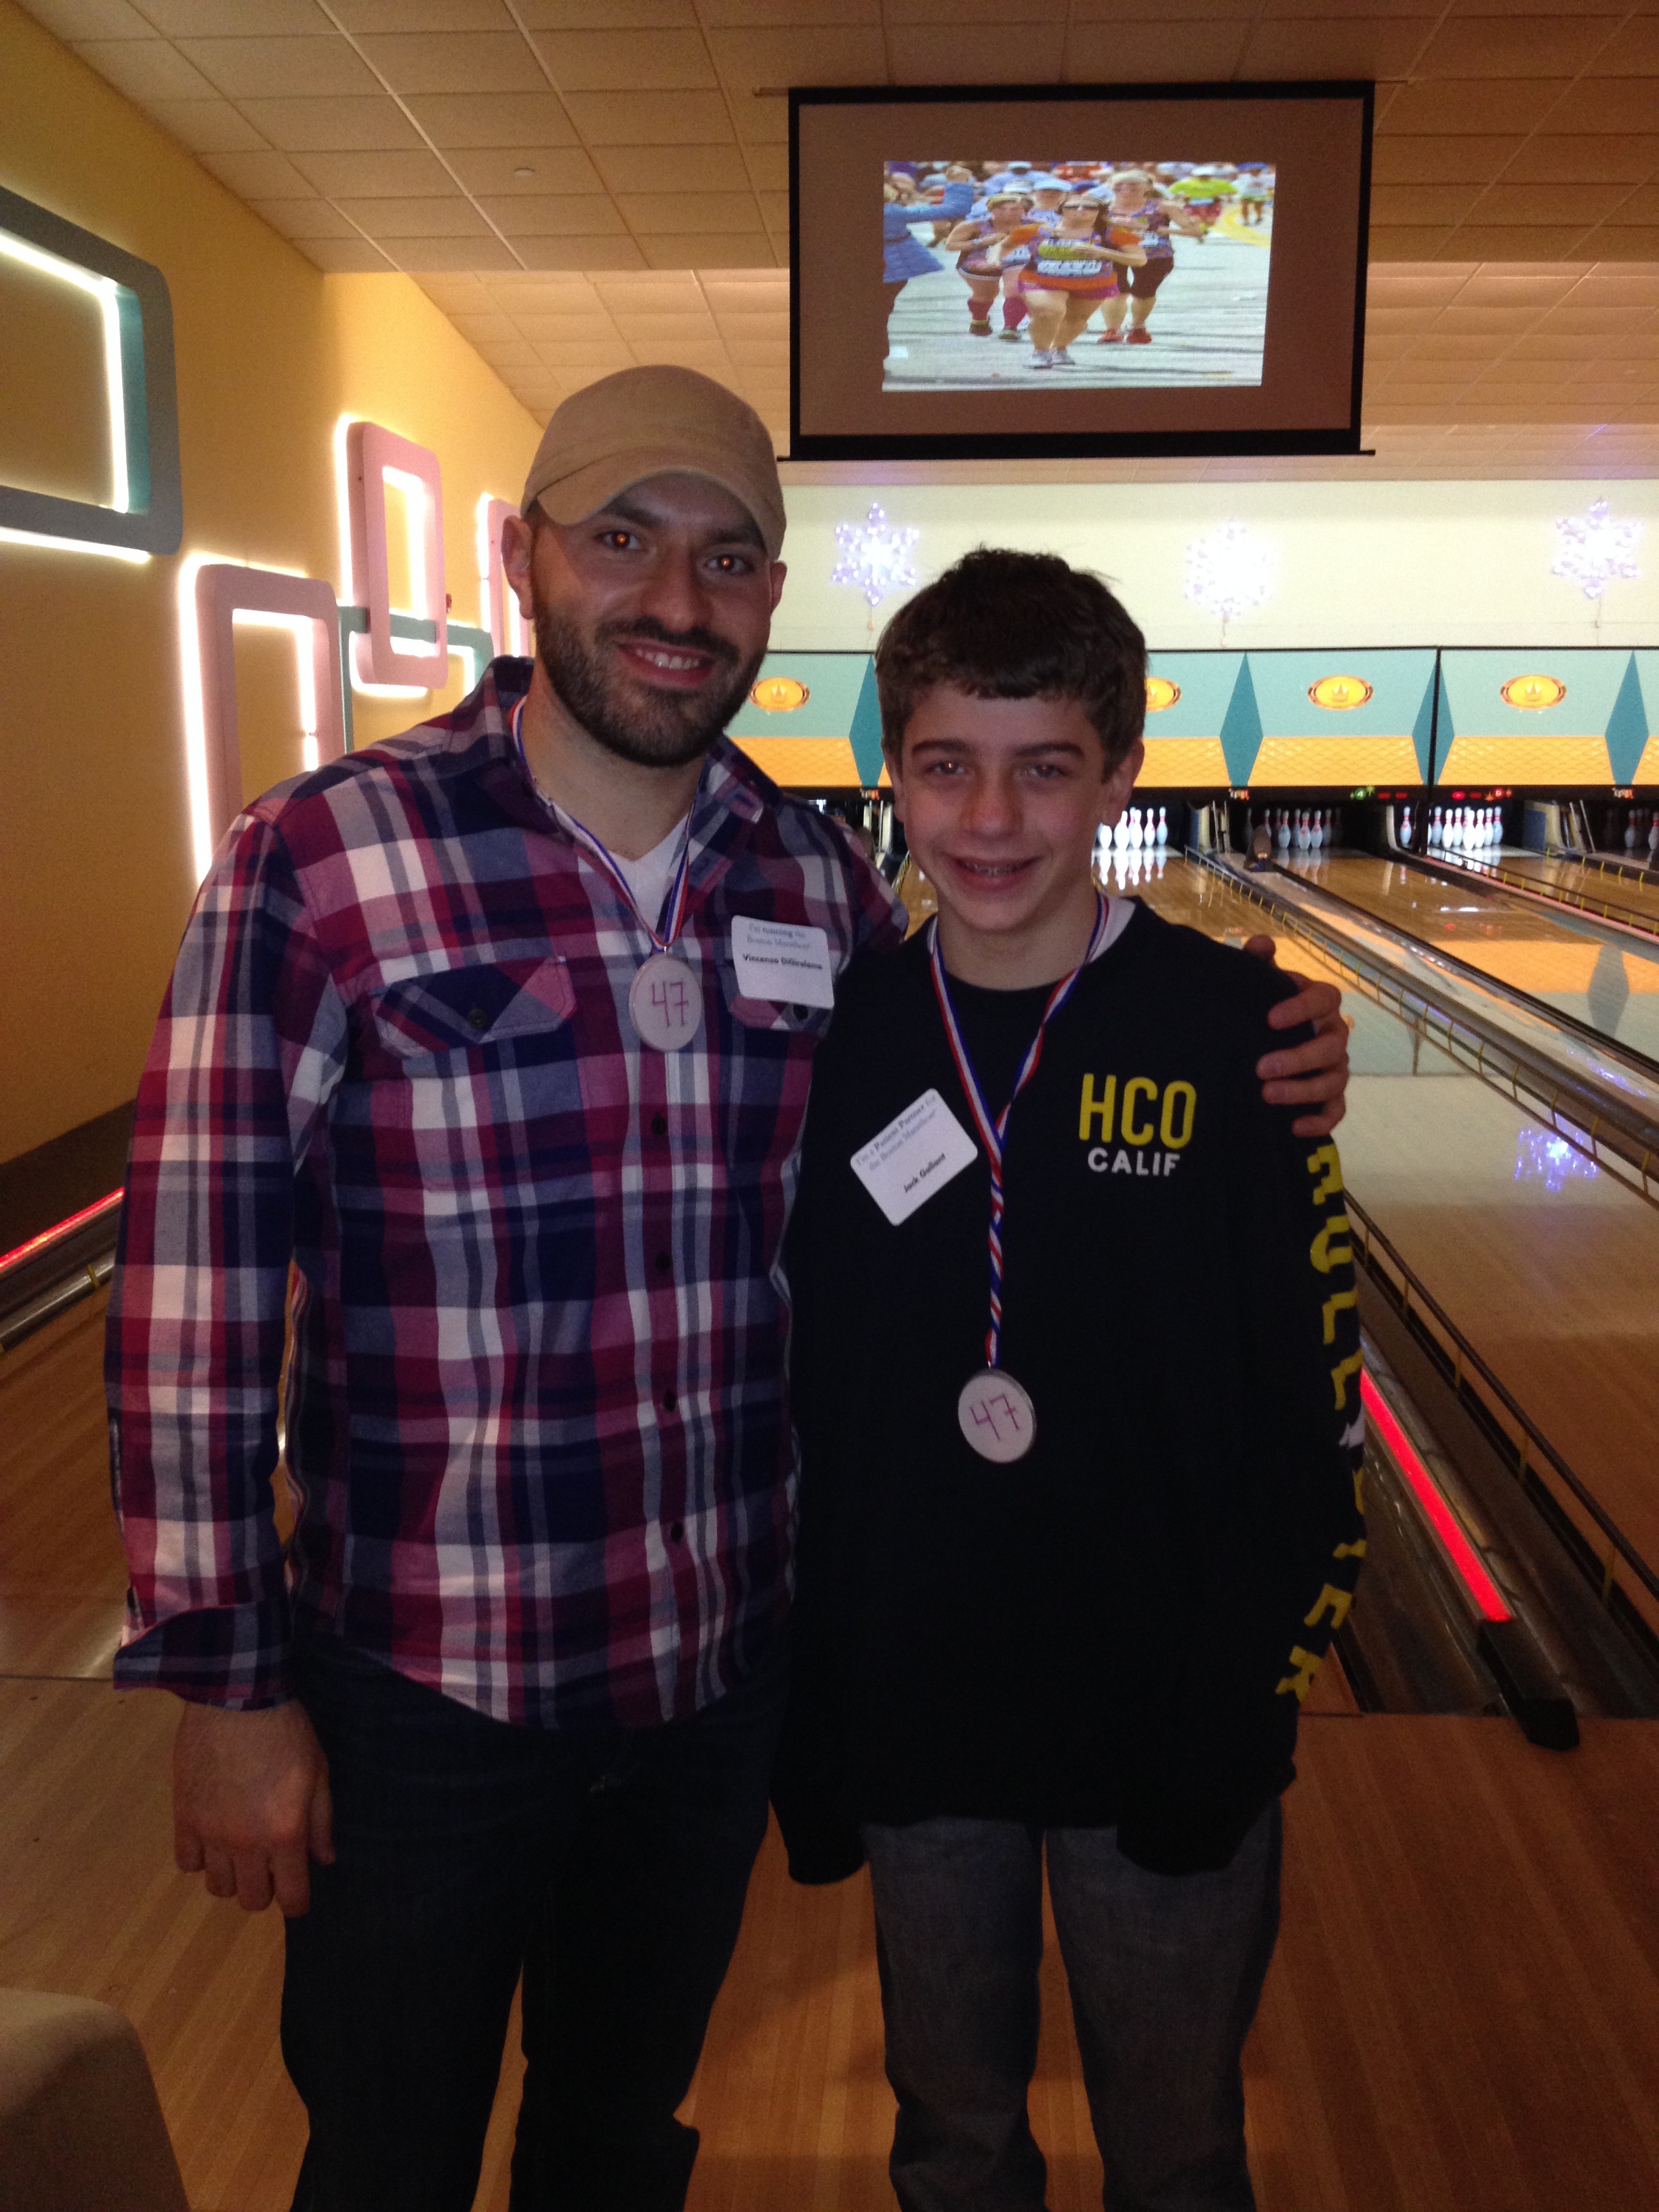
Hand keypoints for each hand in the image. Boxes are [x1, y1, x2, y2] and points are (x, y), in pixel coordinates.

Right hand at [173, 1699, 333, 1916]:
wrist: (236, 1699)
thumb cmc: (286, 1731)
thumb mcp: (318, 1772)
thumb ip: (321, 1822)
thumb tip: (324, 1861)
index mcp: (285, 1833)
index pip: (291, 1896)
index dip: (297, 1903)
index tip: (297, 1897)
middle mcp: (246, 1844)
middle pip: (250, 1899)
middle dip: (264, 1890)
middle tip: (269, 1867)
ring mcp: (211, 1834)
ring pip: (217, 1887)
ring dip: (232, 1876)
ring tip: (240, 1852)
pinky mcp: (183, 1818)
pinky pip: (186, 1863)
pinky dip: (200, 1858)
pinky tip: (211, 1838)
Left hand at [1242, 933, 1350, 1135]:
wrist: (1257, 1045)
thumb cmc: (1261, 1012)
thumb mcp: (1255, 987)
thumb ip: (1257, 964)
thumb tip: (1259, 943)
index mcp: (1320, 1004)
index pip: (1325, 998)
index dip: (1302, 1008)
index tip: (1270, 1019)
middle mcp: (1334, 1035)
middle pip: (1332, 1045)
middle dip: (1298, 1058)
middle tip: (1261, 1067)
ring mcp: (1335, 1068)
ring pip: (1334, 1080)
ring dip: (1303, 1090)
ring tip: (1267, 1094)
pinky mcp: (1330, 1099)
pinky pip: (1336, 1112)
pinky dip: (1319, 1121)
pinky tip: (1293, 1127)